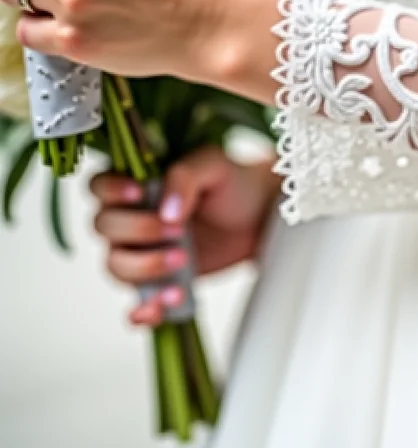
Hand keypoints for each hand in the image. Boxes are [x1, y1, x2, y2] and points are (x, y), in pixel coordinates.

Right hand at [91, 145, 280, 326]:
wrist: (261, 216)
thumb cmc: (234, 183)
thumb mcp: (214, 164)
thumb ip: (184, 176)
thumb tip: (165, 212)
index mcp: (137, 182)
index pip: (99, 186)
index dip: (109, 191)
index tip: (139, 195)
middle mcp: (131, 217)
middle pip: (105, 227)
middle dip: (137, 231)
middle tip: (177, 230)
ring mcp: (142, 251)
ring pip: (115, 265)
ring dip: (143, 267)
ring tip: (183, 260)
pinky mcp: (159, 281)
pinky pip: (137, 303)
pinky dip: (143, 309)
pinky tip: (165, 304)